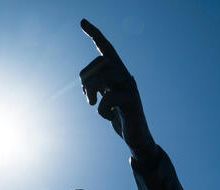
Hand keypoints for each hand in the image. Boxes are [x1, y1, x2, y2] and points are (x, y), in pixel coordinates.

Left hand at [79, 18, 155, 155]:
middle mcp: (126, 77)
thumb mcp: (106, 100)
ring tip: (90, 104)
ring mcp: (130, 90)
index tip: (82, 21)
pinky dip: (102, 110)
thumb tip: (88, 82)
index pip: (106, 49)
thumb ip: (101, 88)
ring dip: (91, 89)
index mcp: (118, 75)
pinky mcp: (132, 104)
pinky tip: (108, 117)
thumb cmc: (121, 118)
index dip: (95, 34)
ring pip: (106, 74)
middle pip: (102, 61)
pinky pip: (110, 99)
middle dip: (86, 77)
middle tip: (86, 97)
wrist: (137, 139)